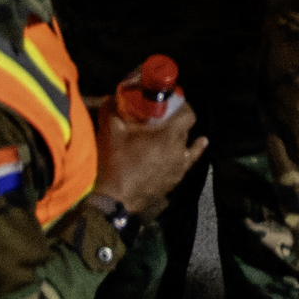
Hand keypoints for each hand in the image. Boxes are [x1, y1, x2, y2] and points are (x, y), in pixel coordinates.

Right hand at [91, 100, 205, 216]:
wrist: (114, 201)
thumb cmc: (115, 163)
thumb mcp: (110, 131)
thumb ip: (111, 109)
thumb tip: (112, 97)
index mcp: (169, 136)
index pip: (188, 115)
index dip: (182, 106)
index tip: (171, 102)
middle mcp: (179, 152)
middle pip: (186, 131)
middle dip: (177, 122)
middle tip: (162, 117)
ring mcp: (178, 170)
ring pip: (187, 150)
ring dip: (181, 140)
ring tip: (178, 134)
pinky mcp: (172, 184)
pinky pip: (182, 167)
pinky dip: (183, 159)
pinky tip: (181, 157)